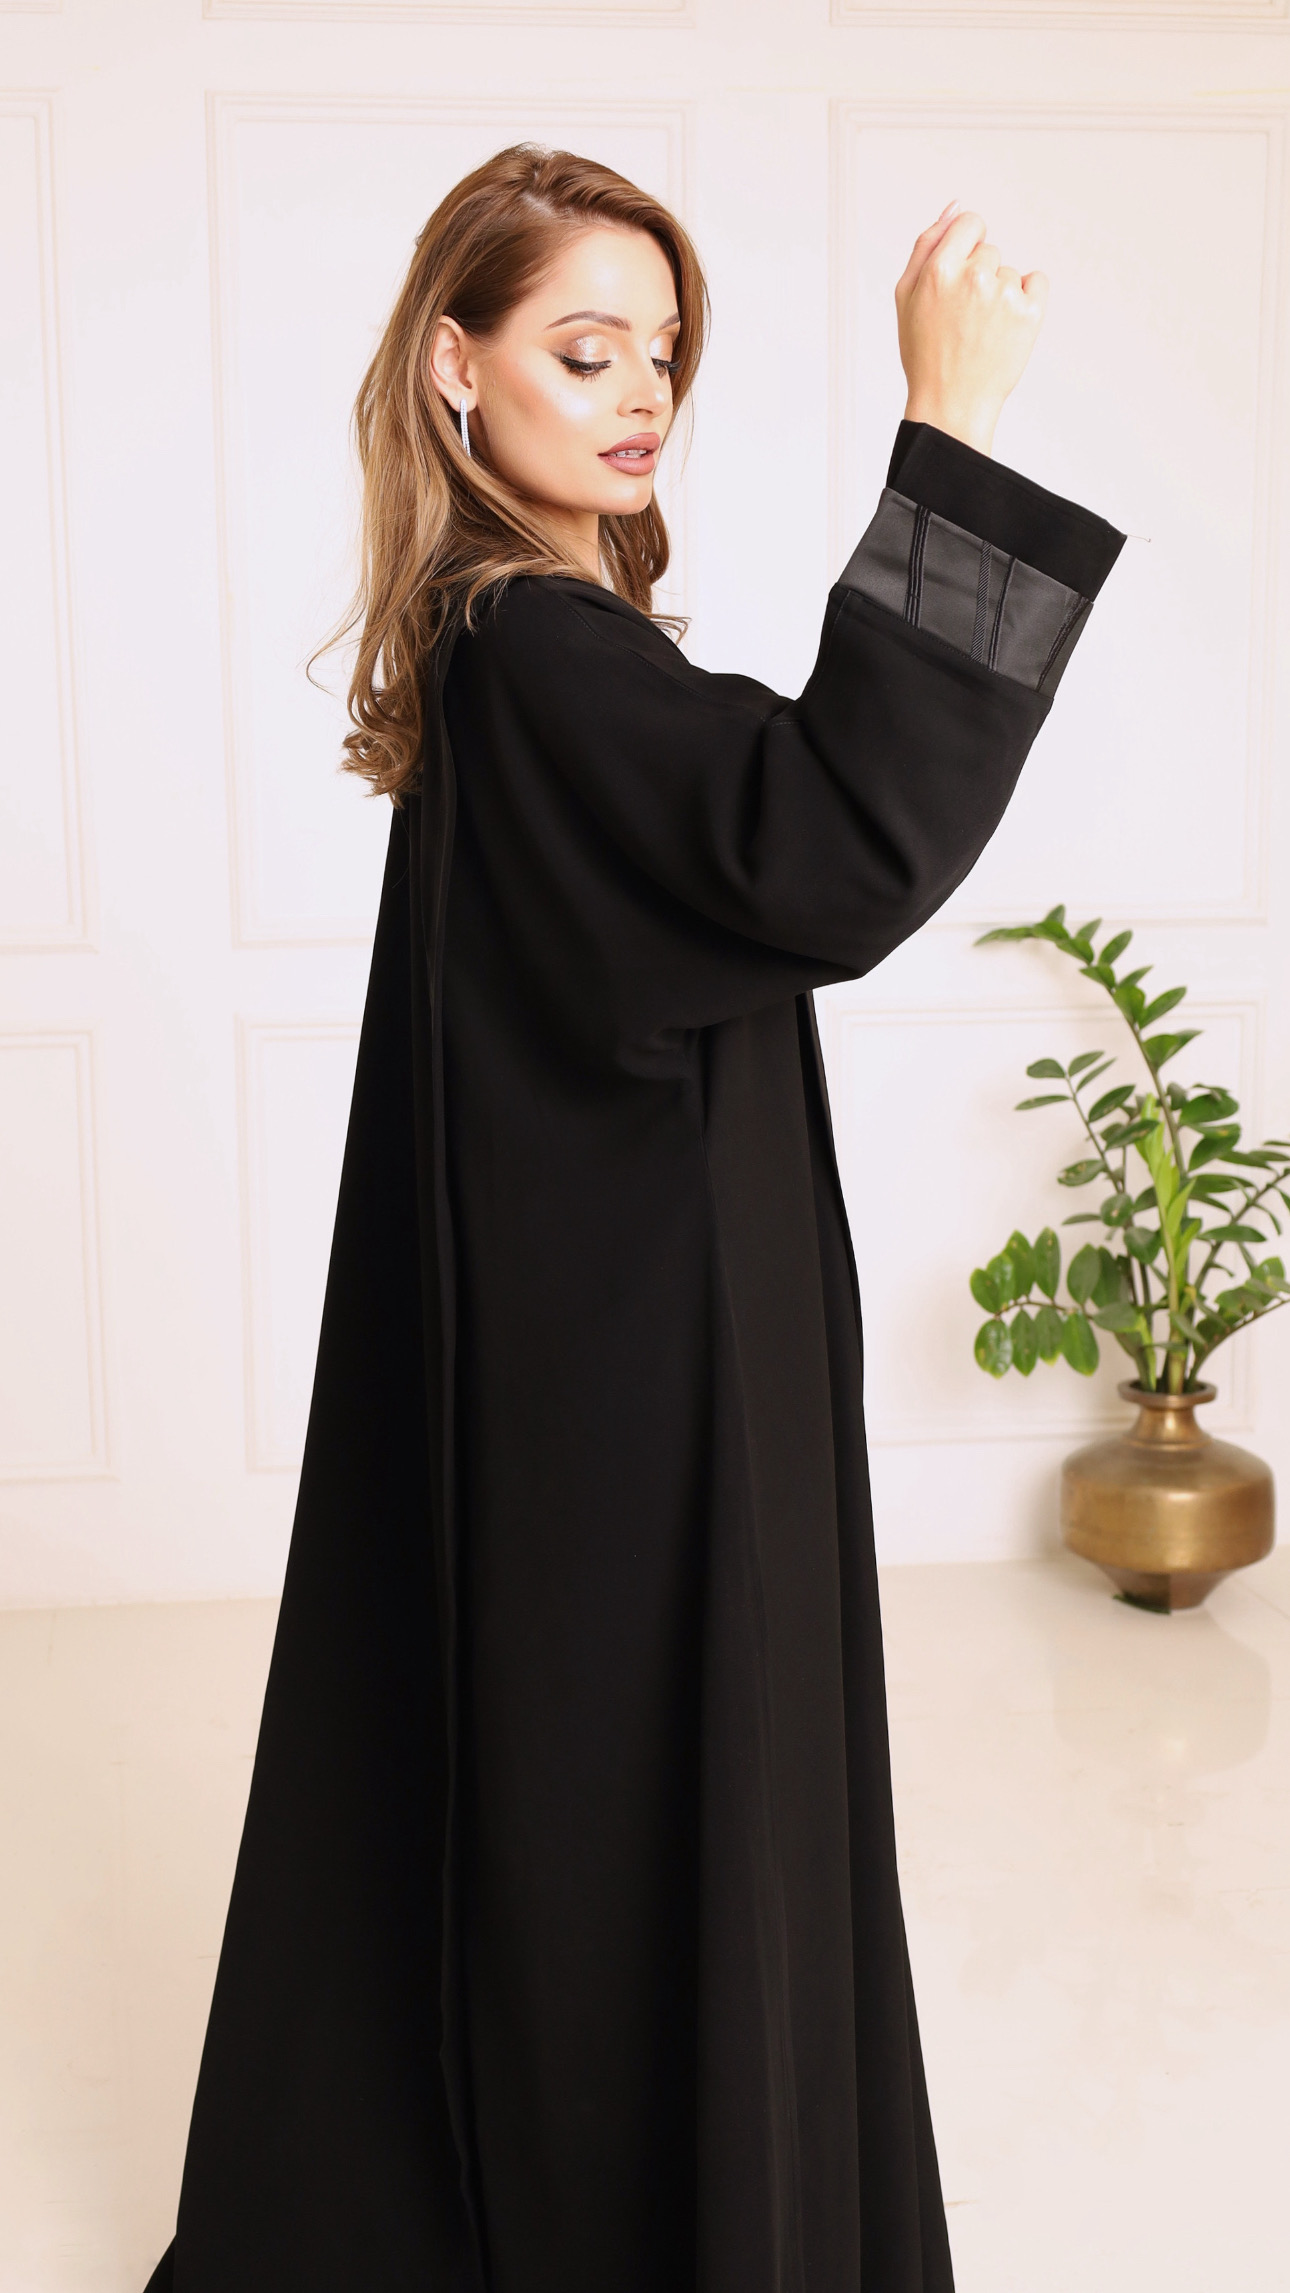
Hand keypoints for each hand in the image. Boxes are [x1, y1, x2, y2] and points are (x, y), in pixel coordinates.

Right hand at [895, 202, 1047, 456]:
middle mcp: (974, 276)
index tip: (960, 277)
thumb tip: (956, 206)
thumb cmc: (925, 352)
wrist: (951, 404)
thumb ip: (928, 243)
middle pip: (990, 250)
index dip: (965, 249)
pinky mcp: (1030, 313)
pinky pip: (1037, 282)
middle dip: (979, 277)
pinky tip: (1006, 326)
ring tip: (982, 331)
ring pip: (1009, 272)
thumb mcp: (907, 295)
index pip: (970, 224)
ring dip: (1000, 294)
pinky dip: (1027, 299)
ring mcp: (1004, 294)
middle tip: (964, 318)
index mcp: (940, 268)